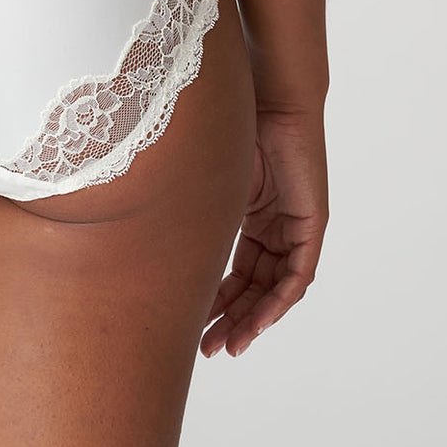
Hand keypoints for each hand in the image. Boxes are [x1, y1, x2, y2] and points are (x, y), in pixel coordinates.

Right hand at [201, 103, 327, 357]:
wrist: (265, 97)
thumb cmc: (230, 125)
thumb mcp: (205, 182)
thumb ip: (190, 212)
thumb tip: (136, 230)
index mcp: (250, 217)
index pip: (237, 272)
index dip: (218, 302)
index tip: (195, 328)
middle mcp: (275, 226)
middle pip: (255, 287)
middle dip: (231, 320)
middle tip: (208, 349)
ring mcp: (294, 226)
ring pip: (276, 288)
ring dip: (253, 319)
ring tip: (229, 345)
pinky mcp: (311, 224)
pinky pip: (298, 275)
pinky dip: (279, 301)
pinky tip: (258, 321)